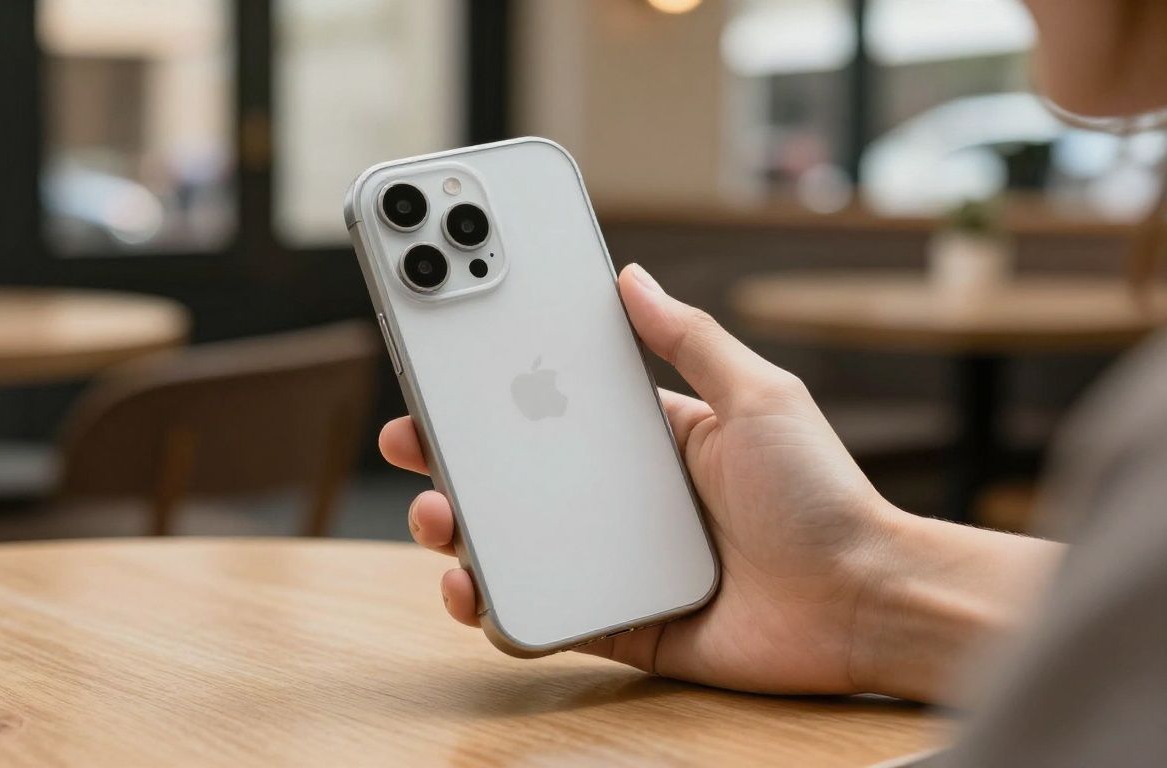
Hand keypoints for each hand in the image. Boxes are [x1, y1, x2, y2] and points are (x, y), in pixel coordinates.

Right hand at [381, 263, 899, 694]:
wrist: (863, 602)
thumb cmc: (822, 495)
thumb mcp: (759, 397)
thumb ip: (690, 340)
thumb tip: (631, 276)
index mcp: (651, 443)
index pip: (554, 411)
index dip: (498, 394)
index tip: (448, 372)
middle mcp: (623, 503)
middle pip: (518, 478)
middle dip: (453, 459)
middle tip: (413, 439)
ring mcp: (615, 565)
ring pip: (515, 547)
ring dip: (460, 532)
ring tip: (437, 515)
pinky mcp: (619, 623)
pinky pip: (542, 617)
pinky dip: (497, 610)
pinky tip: (473, 591)